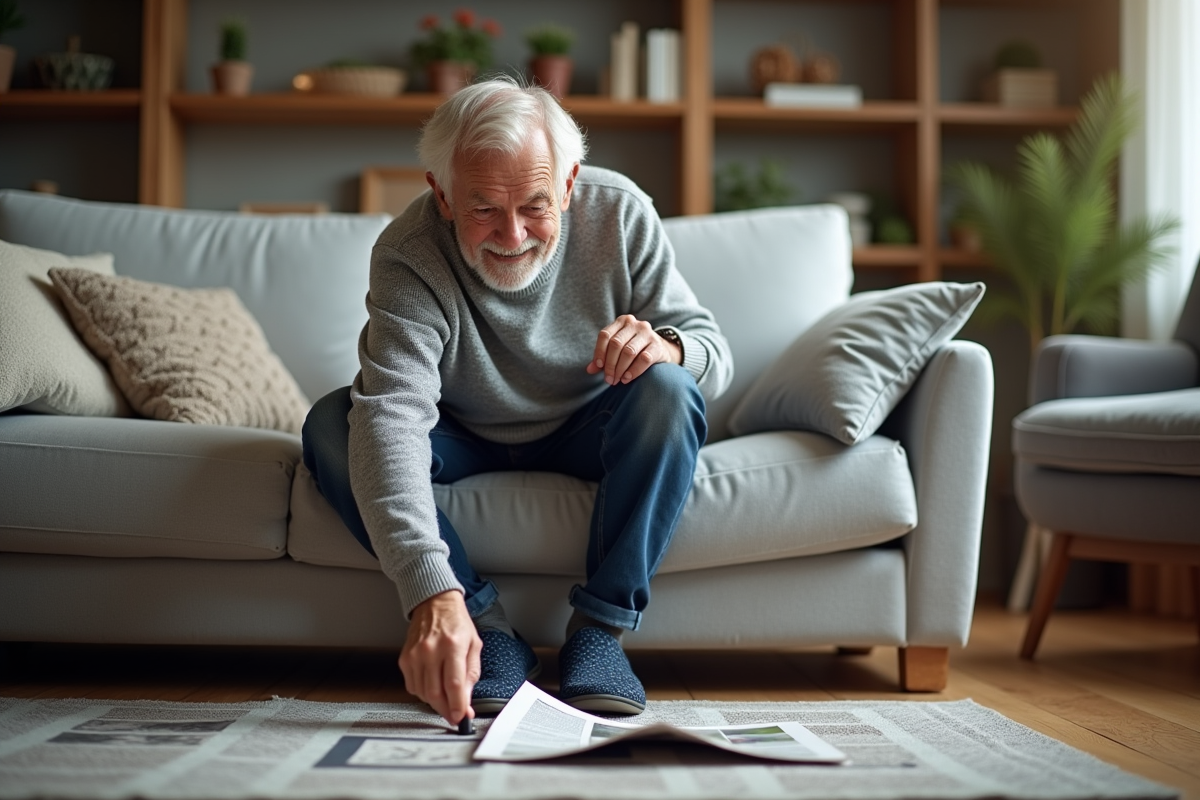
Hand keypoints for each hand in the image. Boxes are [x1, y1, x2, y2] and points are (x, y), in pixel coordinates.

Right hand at [398, 590, 480, 725]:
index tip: (461, 717)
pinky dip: (423, 693)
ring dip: (436, 703)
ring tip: (446, 699)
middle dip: (446, 710)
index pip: (453, 684)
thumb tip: (466, 700)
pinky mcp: (405, 659)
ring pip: (423, 693)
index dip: (457, 705)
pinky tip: (433, 686)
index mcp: (452, 645)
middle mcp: (431, 650)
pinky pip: (412, 687)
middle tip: (455, 715)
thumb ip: (471, 674)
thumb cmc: (456, 622)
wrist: (435, 603)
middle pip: (435, 693)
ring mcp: (415, 655)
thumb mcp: (474, 645)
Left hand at [587, 315, 681, 384]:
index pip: (605, 335)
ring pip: (629, 351)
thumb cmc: (634, 350)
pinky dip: (633, 371)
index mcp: (622, 321)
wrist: (660, 349)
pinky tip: (627, 379)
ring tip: (617, 380)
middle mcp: (635, 324)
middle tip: (608, 379)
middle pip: (616, 344)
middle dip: (610, 364)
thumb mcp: (617, 350)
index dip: (599, 352)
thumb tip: (589, 369)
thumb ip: (603, 358)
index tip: (598, 367)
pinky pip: (644, 359)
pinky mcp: (657, 346)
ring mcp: (648, 333)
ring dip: (620, 369)